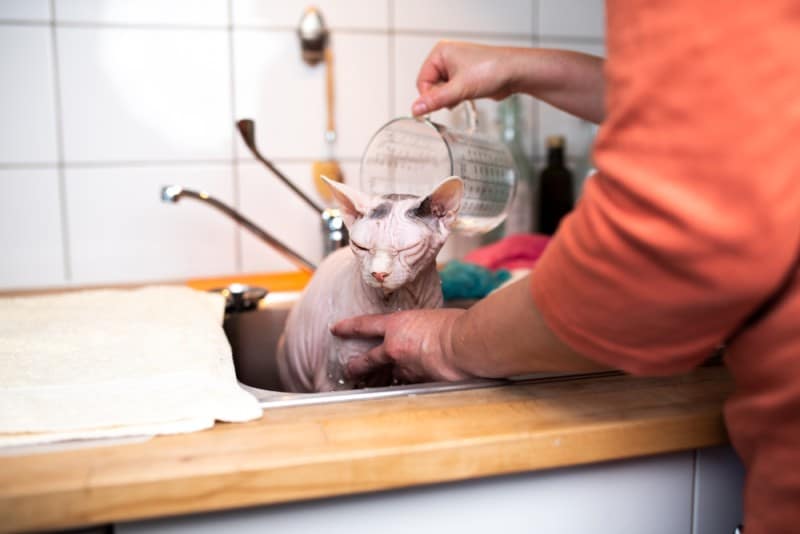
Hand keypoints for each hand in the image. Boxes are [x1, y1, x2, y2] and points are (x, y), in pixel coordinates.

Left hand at [330, 308, 474, 383]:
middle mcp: (395, 347)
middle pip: (368, 359)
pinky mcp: (416, 383)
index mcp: (398, 324)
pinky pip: (409, 387)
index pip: (365, 325)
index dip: (348, 327)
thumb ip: (421, 327)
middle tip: (349, 370)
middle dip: (357, 366)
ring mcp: (404, 367)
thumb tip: (425, 334)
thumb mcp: (432, 318)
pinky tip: (409, 393)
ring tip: (376, 387)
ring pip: (390, 376)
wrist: (464, 344)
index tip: (336, 329)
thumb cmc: (457, 326)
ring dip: (385, 382)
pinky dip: (410, 388)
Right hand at [412, 41, 519, 115]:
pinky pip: (453, 92)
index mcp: (440, 53)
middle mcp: (446, 58)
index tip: (439, 104)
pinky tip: (469, 95)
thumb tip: (416, 109)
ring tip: (466, 93)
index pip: (421, 81)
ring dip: (452, 98)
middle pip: (431, 87)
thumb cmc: (492, 69)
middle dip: (443, 96)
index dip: (429, 96)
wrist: (515, 72)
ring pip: (442, 91)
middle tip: (457, 96)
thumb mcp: (459, 88)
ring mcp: (456, 68)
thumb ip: (436, 100)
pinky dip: (458, 98)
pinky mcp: (465, 77)